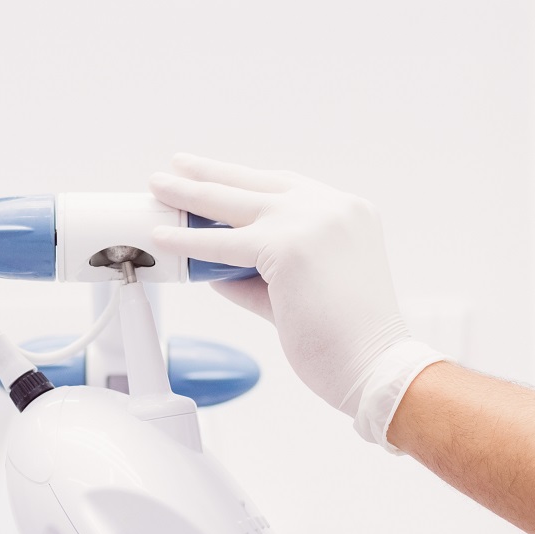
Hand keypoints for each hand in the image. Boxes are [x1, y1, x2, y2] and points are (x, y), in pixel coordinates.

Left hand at [146, 155, 446, 447]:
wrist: (376, 366)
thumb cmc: (349, 341)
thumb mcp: (306, 289)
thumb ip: (261, 274)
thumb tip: (215, 268)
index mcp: (348, 213)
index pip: (285, 186)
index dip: (245, 181)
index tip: (217, 175)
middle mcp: (332, 208)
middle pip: (256, 183)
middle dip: (210, 174)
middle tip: (176, 167)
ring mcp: (310, 222)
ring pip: (233, 203)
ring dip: (189, 194)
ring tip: (159, 187)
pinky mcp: (286, 246)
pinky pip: (223, 243)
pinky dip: (189, 241)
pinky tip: (164, 237)